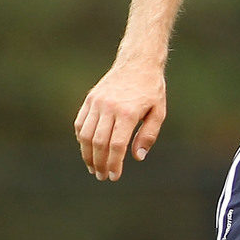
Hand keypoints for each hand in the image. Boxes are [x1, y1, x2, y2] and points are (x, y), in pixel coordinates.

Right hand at [74, 61, 166, 180]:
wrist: (137, 63)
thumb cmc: (151, 89)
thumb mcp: (158, 112)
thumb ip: (149, 135)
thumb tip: (137, 157)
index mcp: (128, 112)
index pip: (116, 145)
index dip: (114, 163)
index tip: (114, 176)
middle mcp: (109, 107)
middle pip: (99, 142)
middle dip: (99, 163)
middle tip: (102, 176)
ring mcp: (97, 102)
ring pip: (86, 134)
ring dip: (87, 154)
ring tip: (93, 167)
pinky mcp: (90, 99)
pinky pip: (81, 123)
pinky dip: (82, 139)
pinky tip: (88, 150)